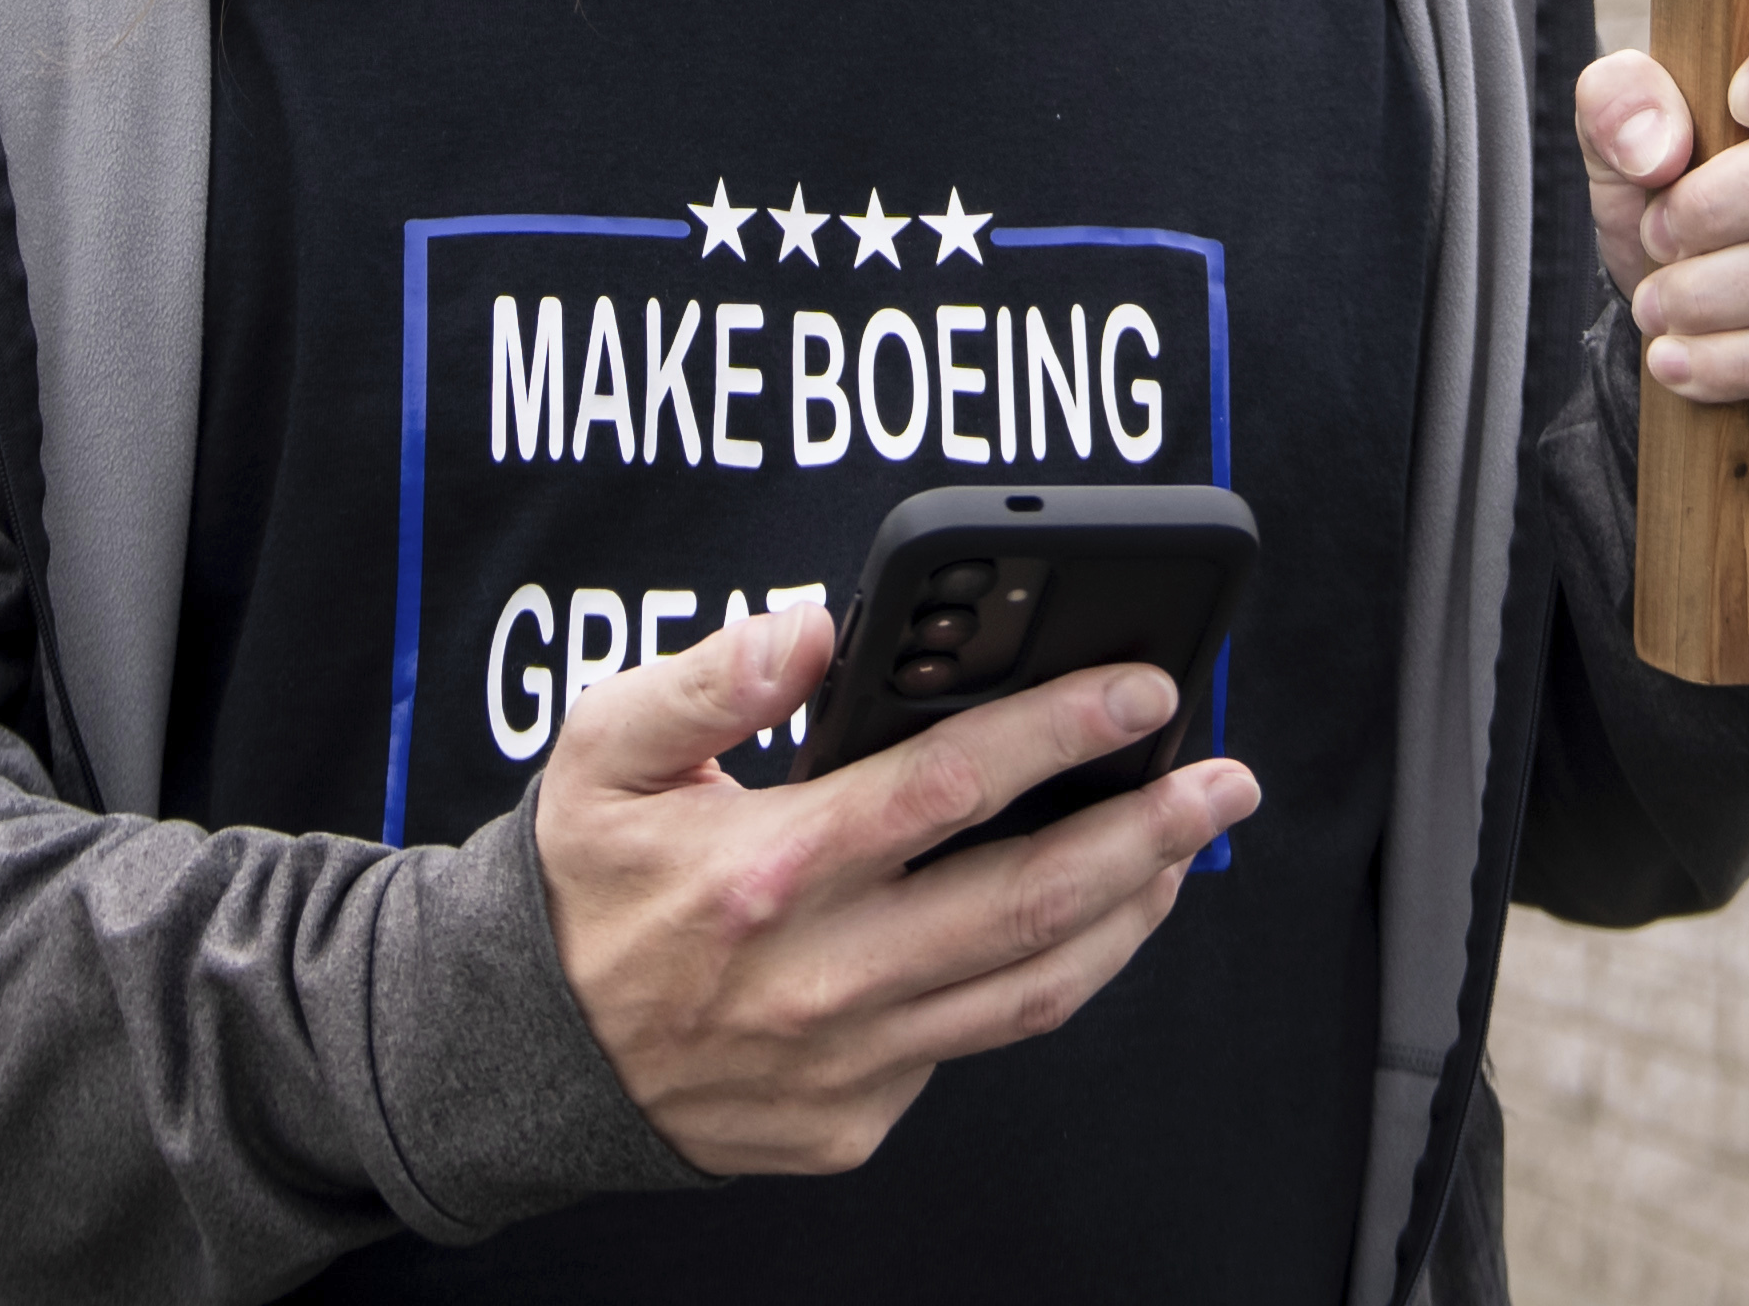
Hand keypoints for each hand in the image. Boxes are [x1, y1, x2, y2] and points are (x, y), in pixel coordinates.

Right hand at [531, 595, 1256, 1173]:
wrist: (519, 1060)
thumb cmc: (577, 886)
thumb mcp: (604, 753)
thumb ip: (709, 677)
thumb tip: (808, 624)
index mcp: (767, 871)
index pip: (950, 788)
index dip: (1060, 731)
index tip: (1143, 683)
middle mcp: (819, 979)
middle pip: (1029, 902)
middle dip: (1153, 833)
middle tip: (1229, 779)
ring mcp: (844, 1065)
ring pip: (1029, 992)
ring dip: (1131, 913)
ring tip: (1188, 847)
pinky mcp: (852, 1124)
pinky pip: (972, 1045)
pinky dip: (1043, 978)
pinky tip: (1081, 918)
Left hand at [1576, 0, 1748, 455]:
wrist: (1738, 332)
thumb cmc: (1697, 204)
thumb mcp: (1635, 147)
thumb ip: (1620, 104)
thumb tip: (1655, 148)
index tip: (1734, 102)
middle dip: (1718, 207)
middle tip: (1655, 237)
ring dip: (1719, 294)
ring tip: (1654, 308)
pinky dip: (1741, 363)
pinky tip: (1681, 364)